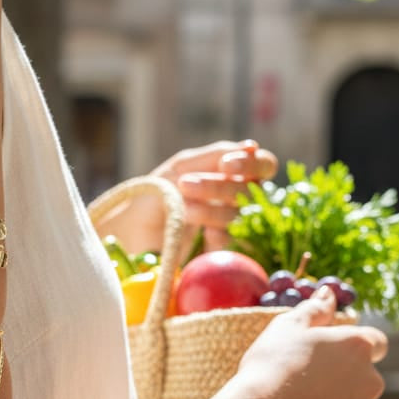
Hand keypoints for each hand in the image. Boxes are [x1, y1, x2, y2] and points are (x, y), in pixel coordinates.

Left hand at [151, 138, 277, 253]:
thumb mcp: (182, 167)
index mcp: (236, 174)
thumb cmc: (159, 193)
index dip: (252, 163)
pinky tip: (203, 233)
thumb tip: (252, 146)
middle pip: (252, 190)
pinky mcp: (230, 253)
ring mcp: (238, 227)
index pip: (264, 164)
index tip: (226, 166)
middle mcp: (242, 198)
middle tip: (184, 185)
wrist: (135, 231)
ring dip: (211, 210)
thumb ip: (216, 155)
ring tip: (182, 210)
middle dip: (216, 187)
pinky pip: (237, 243)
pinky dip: (219, 235)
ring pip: (242, 215)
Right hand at [225, 288, 388, 398]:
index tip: (333, 353)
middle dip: (343, 380)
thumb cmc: (270, 367)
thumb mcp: (287, 327)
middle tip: (305, 384)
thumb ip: (315, 309)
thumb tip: (330, 293)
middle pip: (365, 378)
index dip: (355, 346)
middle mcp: (371, 382)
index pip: (376, 342)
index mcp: (357, 348)